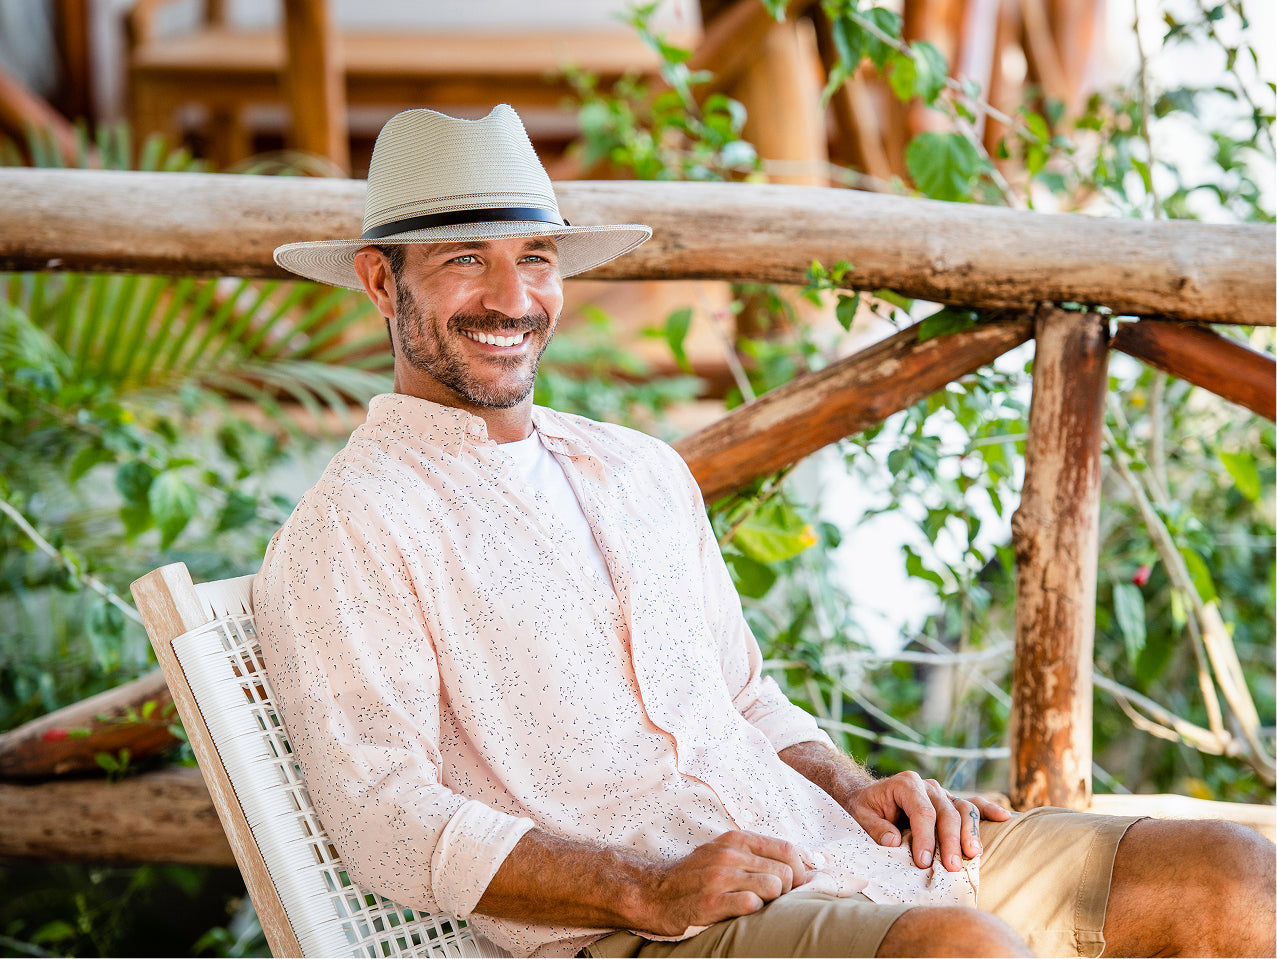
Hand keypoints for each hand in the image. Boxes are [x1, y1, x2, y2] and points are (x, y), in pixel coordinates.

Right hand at [636, 831, 811, 936]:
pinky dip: (754, 911)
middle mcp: (730, 854)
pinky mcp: (711, 901)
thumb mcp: (724, 853)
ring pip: (773, 887)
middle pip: (785, 872)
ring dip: (771, 901)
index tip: (797, 886)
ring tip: (756, 905)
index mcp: (736, 840)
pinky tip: (741, 912)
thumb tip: (803, 869)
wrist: (654, 893)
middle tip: (775, 901)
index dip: (801, 871)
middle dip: (787, 891)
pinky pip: (752, 904)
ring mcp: (720, 877)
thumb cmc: (694, 876)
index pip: (788, 849)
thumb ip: (757, 856)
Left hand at [843, 771, 1011, 871]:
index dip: (926, 838)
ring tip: (973, 855)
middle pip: (946, 812)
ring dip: (970, 832)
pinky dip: (989, 810)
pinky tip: (1005, 817)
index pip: (923, 811)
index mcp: (905, 784)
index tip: (924, 862)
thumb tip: (892, 841)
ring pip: (964, 808)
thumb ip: (875, 827)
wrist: (868, 798)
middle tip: (952, 868)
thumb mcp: (859, 816)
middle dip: (950, 841)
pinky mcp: (951, 802)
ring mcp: (942, 793)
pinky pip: (973, 804)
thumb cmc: (864, 809)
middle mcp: (928, 786)